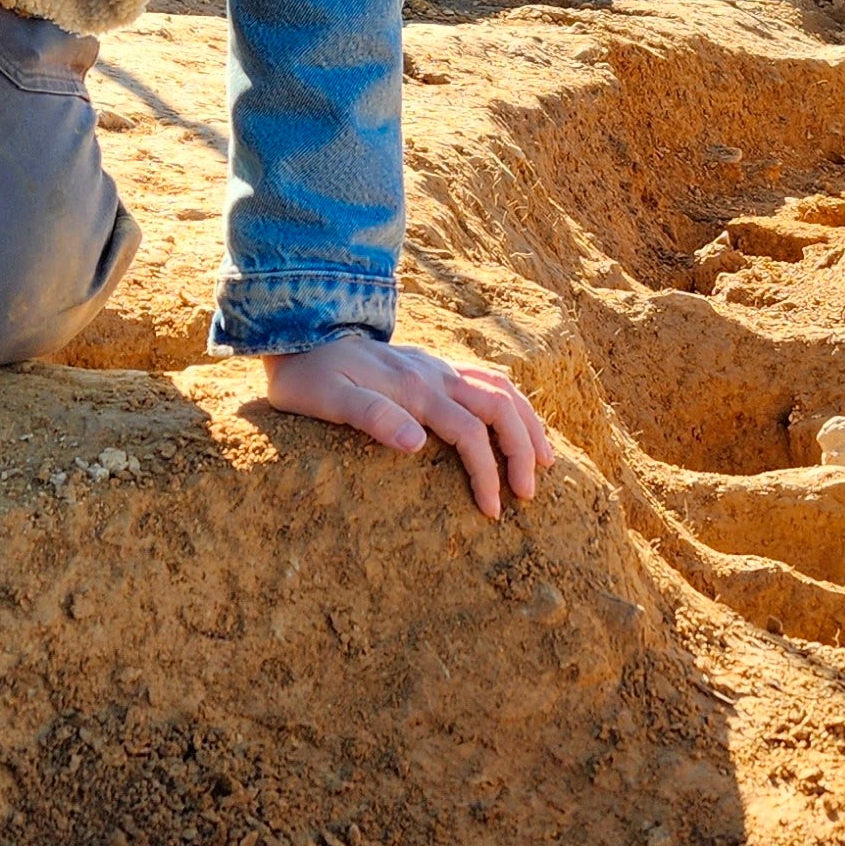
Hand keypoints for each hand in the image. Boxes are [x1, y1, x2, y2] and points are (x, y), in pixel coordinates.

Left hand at [262, 339, 545, 516]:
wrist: (299, 334)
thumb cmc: (308, 377)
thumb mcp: (327, 400)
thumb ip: (372, 417)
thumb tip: (416, 444)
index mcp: (416, 389)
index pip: (470, 433)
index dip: (486, 473)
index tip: (490, 511)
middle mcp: (436, 375)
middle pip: (501, 408)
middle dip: (522, 450)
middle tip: (527, 494)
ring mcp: (438, 368)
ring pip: (502, 390)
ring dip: (528, 424)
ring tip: (544, 460)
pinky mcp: (433, 367)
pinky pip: (488, 380)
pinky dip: (512, 404)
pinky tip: (517, 423)